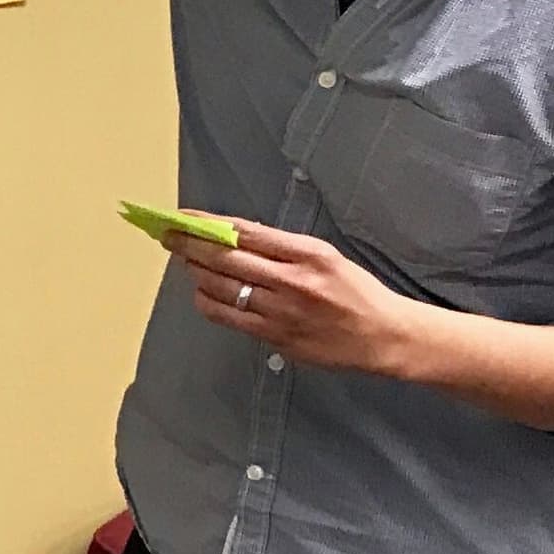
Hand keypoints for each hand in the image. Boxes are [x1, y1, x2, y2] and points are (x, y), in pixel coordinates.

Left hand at [166, 219, 422, 377]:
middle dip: (189, 244)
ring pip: (221, 287)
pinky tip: (202, 292)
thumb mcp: (325, 256)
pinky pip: (227, 316)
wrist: (384, 336)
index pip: (246, 233)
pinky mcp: (275, 336)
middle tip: (168, 236)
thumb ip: (281, 247)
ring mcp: (281, 312)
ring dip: (195, 272)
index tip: (183, 216)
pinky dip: (207, 301)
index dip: (208, 224)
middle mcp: (293, 281)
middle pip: (226, 259)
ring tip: (185, 261)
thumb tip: (231, 237)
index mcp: (309, 254)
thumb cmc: (355, 291)